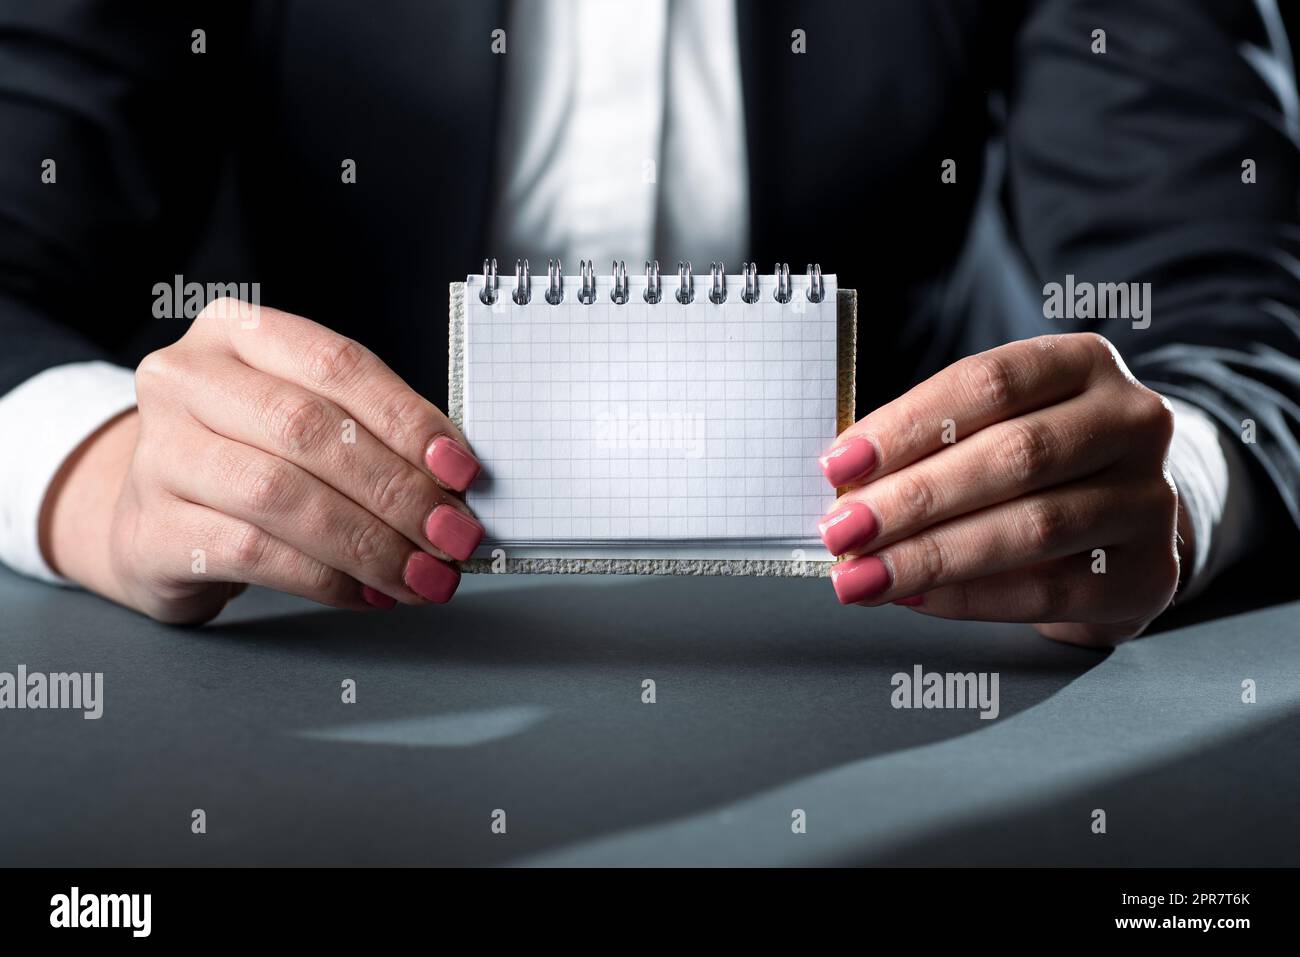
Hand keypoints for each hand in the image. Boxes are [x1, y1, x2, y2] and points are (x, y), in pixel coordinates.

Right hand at [41, 298, 483, 623]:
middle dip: (397, 490)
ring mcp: (160, 455)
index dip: (408, 419)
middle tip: (452, 536)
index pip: (337, 364)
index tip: (463, 472)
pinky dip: (327, 578)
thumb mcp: (309, 420)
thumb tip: (457, 485)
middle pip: (309, 429)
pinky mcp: (152, 530)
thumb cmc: (253, 457)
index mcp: (236, 332)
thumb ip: (376, 434)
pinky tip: (369, 593)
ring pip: (279, 495)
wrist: (159, 518)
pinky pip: (253, 554)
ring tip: (421, 575)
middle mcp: (186, 381)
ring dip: (369, 543)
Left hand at [817, 333, 1181, 646]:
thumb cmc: (1037, 467)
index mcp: (1083, 363)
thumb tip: (845, 485)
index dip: (907, 424)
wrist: (1124, 524)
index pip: (988, 382)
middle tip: (843, 529)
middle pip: (1012, 455)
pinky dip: (971, 597)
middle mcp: (1131, 421)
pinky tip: (916, 597)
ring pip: (1031, 526)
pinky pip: (1048, 590)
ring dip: (932, 555)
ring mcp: (1149, 499)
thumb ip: (932, 442)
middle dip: (912, 498)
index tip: (839, 464)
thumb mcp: (994, 426)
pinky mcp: (1147, 573)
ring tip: (863, 574)